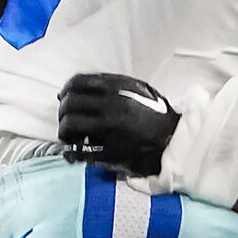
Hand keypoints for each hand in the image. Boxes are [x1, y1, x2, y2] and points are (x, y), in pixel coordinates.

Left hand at [62, 72, 237, 208]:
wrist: (175, 141)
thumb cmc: (158, 114)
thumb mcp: (140, 89)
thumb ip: (116, 84)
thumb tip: (87, 86)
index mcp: (117, 89)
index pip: (77, 83)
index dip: (66, 90)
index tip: (64, 97)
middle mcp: (109, 107)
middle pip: (69, 104)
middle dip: (62, 112)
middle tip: (65, 119)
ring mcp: (108, 131)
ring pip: (70, 126)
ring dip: (64, 132)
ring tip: (69, 137)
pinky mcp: (109, 152)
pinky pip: (80, 151)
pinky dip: (70, 153)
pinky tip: (71, 154)